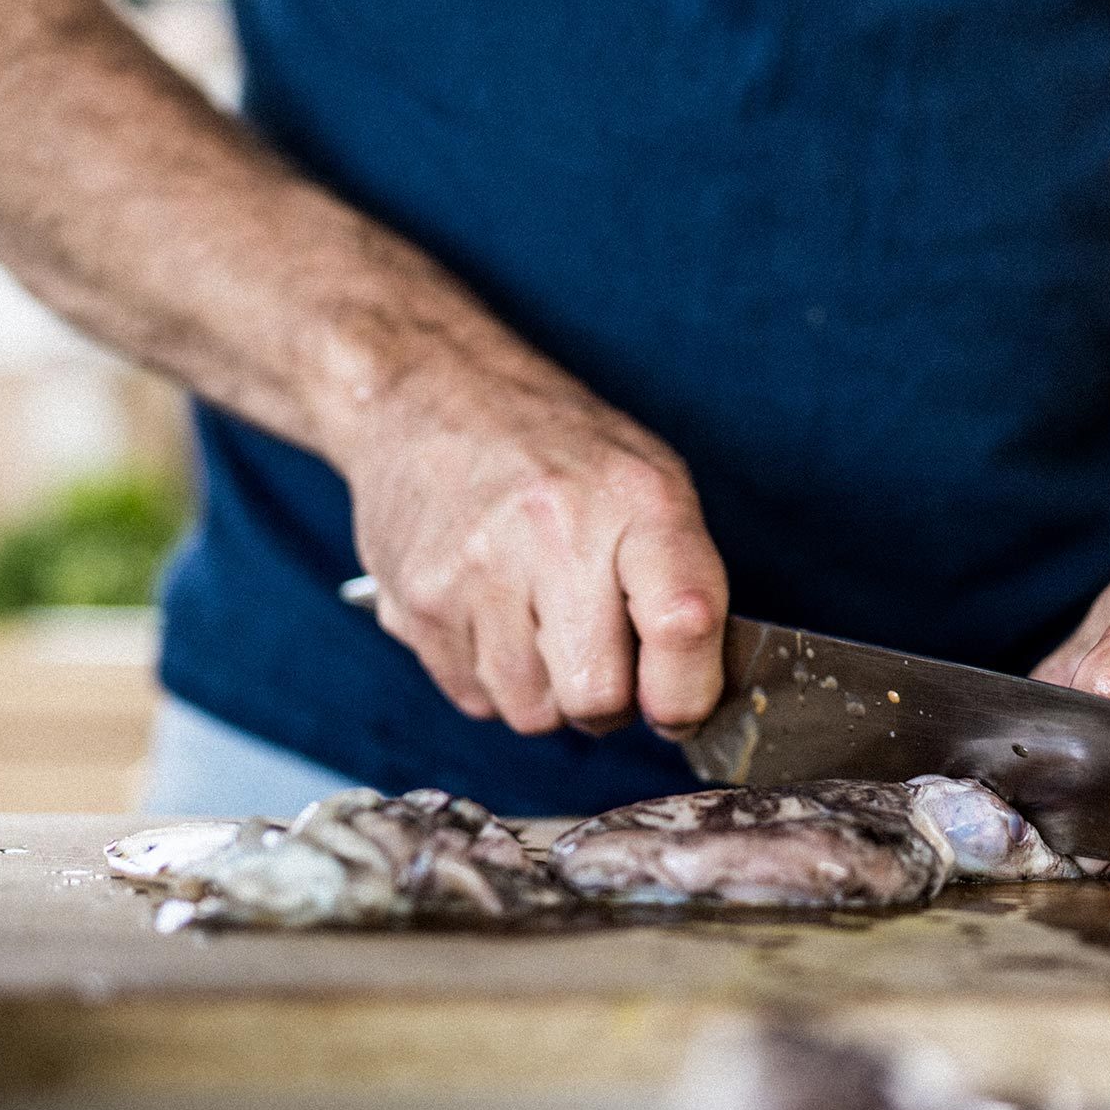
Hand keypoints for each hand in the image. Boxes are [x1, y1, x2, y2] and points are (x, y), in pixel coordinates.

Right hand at [336, 355, 729, 739]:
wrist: (429, 394)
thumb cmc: (557, 449)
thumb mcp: (650, 483)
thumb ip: (684, 585)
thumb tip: (694, 699)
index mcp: (635, 501)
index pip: (681, 626)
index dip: (687, 694)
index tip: (679, 704)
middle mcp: (553, 534)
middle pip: (597, 700)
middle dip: (606, 699)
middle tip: (600, 652)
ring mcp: (473, 573)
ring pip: (531, 714)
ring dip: (545, 691)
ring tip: (538, 618)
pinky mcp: (415, 604)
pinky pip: (473, 698)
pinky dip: (491, 677)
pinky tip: (491, 613)